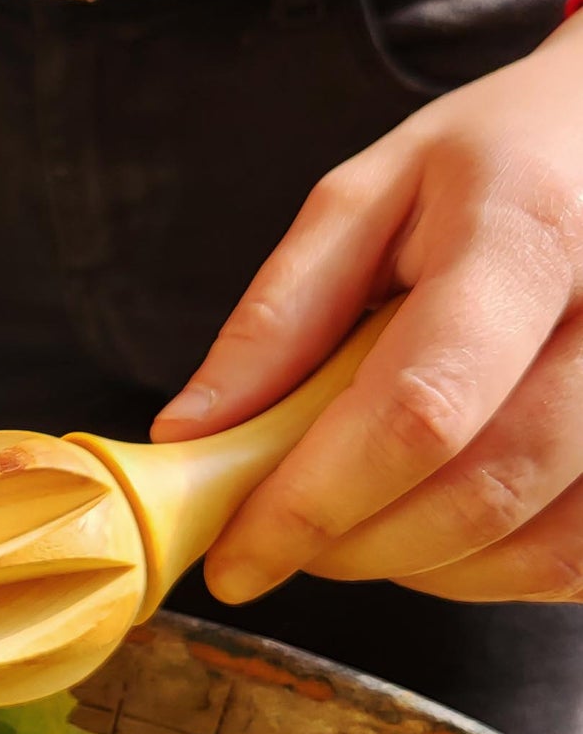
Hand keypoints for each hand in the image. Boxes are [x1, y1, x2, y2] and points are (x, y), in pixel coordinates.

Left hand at [152, 8, 582, 606]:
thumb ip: (280, 316)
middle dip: (352, 545)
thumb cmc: (499, 161)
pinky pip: (580, 561)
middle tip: (283, 536)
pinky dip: (493, 572)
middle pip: (476, 497)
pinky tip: (445, 519)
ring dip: (419, 569)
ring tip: (361, 517)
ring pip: (535, 550)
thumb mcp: (370, 196)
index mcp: (529, 236)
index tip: (236, 555)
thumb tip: (191, 435)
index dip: (314, 504)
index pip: (418, 410)